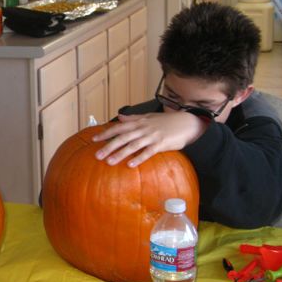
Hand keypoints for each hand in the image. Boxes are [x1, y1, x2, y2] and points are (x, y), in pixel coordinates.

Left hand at [91, 112, 207, 167]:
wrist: (187, 122)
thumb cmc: (167, 121)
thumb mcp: (149, 117)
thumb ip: (133, 118)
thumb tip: (120, 117)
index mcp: (139, 122)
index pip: (118, 127)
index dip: (106, 133)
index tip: (94, 139)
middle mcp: (143, 128)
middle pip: (122, 137)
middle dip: (108, 146)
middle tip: (97, 155)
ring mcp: (152, 136)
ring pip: (133, 145)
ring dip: (120, 154)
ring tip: (109, 162)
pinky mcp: (161, 144)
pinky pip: (148, 152)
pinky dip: (139, 158)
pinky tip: (130, 165)